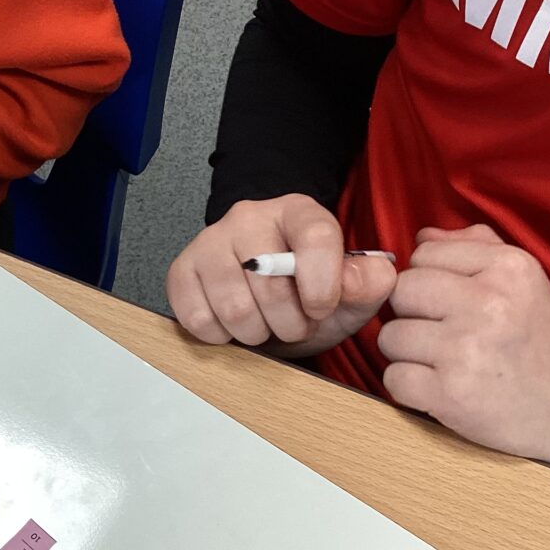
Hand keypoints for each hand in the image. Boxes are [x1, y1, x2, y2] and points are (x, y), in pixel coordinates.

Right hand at [166, 194, 395, 355]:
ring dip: (256, 333)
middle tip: (294, 325)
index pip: (315, 237)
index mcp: (298, 212)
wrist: (266, 296)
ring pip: (233, 307)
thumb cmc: (309, 292)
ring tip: (265, 326)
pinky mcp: (181, 271)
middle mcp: (249, 217)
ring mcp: (209, 242)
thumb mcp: (352, 293)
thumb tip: (361, 279)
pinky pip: (198, 319)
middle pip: (269, 282)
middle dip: (289, 323)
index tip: (321, 310)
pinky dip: (221, 337)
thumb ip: (368, 284)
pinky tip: (233, 326)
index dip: (322, 284)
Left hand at [378, 225, 549, 478]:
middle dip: (410, 313)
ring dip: (406, 352)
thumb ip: (474, 248)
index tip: (450, 302)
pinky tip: (436, 386)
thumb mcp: (522, 281)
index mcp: (508, 267)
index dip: (427, 280)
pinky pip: (393, 377)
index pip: (423, 254)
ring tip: (441, 361)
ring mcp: (466, 350)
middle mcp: (488, 304)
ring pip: (390, 336)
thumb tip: (422, 235)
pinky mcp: (450, 394)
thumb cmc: (537, 340)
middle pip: (400, 292)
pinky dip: (406, 386)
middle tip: (440, 332)